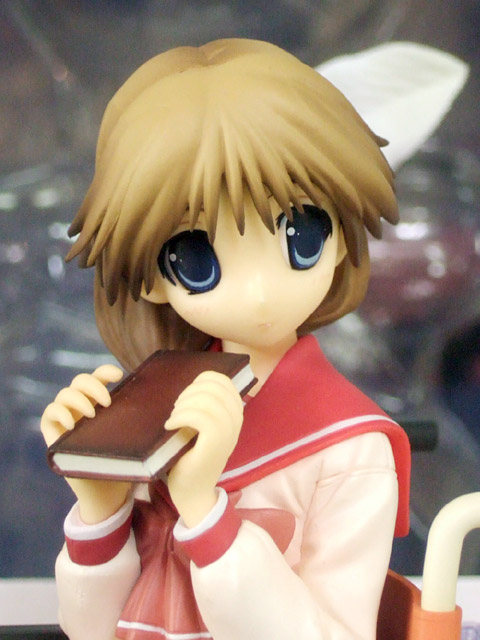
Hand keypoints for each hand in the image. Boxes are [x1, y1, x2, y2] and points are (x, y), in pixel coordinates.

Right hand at [41, 364, 131, 523]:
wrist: (110, 495)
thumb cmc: (125, 465)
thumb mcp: (135, 438)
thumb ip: (143, 421)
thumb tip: (170, 404)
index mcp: (99, 404)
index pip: (97, 377)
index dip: (104, 370)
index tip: (118, 374)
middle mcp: (80, 409)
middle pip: (79, 381)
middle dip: (92, 385)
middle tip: (107, 401)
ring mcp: (65, 421)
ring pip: (63, 394)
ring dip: (78, 399)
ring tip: (92, 414)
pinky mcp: (53, 437)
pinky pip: (49, 413)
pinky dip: (59, 413)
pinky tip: (73, 424)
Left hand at [165, 371, 243, 527]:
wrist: (192, 493)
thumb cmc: (191, 457)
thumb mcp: (199, 427)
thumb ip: (202, 406)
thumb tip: (191, 383)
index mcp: (234, 414)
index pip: (224, 381)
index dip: (203, 379)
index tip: (186, 393)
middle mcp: (235, 422)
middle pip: (216, 387)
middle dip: (191, 391)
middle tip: (177, 408)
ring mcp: (228, 434)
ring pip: (209, 401)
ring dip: (184, 404)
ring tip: (173, 417)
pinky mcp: (215, 446)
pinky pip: (201, 418)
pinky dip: (182, 416)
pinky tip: (170, 425)